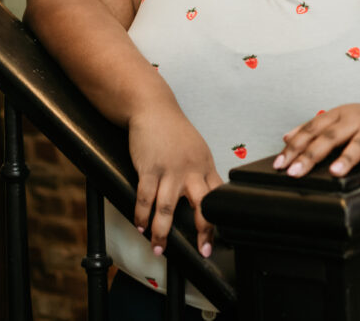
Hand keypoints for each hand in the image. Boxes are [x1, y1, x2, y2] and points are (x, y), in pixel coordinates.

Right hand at [128, 105, 221, 256]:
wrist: (153, 108)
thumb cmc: (173, 131)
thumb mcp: (195, 150)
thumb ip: (199, 172)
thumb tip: (202, 196)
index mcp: (205, 166)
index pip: (218, 196)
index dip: (219, 218)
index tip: (217, 237)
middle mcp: (192, 170)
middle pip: (203, 205)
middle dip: (204, 231)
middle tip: (202, 250)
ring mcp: (171, 170)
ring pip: (168, 209)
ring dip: (161, 233)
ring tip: (157, 248)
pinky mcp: (150, 168)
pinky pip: (145, 198)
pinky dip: (142, 215)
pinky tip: (140, 225)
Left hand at [274, 104, 359, 191]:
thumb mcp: (340, 120)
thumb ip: (314, 128)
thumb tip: (286, 137)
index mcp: (339, 115)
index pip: (312, 129)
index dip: (295, 146)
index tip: (281, 163)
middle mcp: (355, 119)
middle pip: (330, 136)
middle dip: (311, 154)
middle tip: (296, 171)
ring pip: (359, 144)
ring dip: (347, 158)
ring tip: (336, 172)